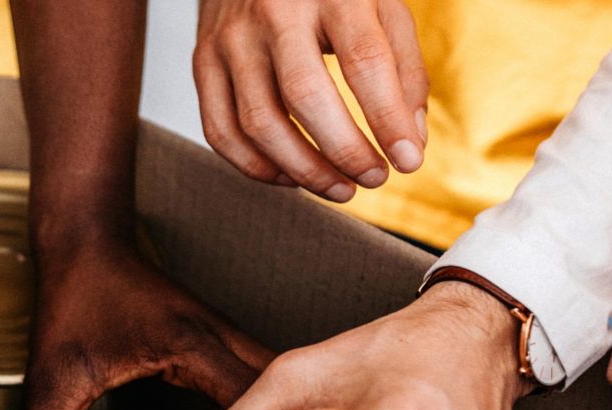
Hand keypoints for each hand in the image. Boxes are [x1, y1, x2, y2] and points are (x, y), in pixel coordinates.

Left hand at [19, 236, 276, 409]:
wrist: (85, 243)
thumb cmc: (72, 299)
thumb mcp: (50, 383)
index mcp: (191, 345)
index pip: (255, 407)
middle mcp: (223, 337)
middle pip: (293, 399)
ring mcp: (229, 335)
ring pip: (291, 389)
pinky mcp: (223, 340)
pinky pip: (271, 383)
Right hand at [194, 0, 427, 202]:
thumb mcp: (380, 8)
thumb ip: (404, 69)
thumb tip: (408, 143)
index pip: (364, 60)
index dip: (387, 119)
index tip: (407, 161)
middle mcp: (275, 12)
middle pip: (306, 95)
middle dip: (345, 151)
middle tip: (374, 178)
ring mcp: (232, 38)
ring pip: (259, 123)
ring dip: (304, 170)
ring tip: (341, 188)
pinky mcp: (203, 61)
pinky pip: (221, 131)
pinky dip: (257, 166)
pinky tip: (291, 175)